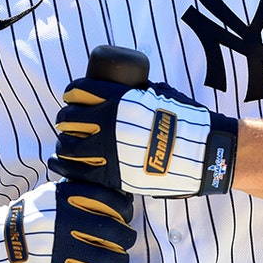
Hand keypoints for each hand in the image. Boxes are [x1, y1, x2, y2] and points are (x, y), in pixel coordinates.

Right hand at [0, 180, 134, 262]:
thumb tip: (107, 192)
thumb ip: (73, 192)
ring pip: (108, 259)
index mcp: (63, 198)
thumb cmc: (27, 219)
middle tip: (126, 241)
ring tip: (118, 262)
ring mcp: (60, 248)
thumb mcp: (47, 196)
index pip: (108, 199)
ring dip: (119, 262)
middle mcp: (63, 220)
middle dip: (126, 238)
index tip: (126, 214)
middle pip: (114, 231)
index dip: (124, 208)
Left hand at [49, 78, 237, 196]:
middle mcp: (110, 124)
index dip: (71, 92)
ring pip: (70, 147)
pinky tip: (59, 164)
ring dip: (63, 144)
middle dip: (65, 120)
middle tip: (68, 123)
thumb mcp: (158, 94)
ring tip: (65, 145)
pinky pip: (80, 172)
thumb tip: (125, 86)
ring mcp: (110, 151)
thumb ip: (137, 92)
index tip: (71, 96)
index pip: (81, 90)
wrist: (202, 152)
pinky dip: (65, 167)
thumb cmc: (184, 120)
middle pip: (69, 119)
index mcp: (119, 100)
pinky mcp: (114, 175)